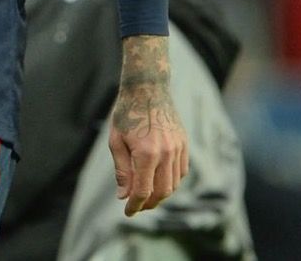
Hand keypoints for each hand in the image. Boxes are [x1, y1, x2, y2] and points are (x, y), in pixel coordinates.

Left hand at [109, 36, 188, 215]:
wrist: (147, 89)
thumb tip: (123, 196)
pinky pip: (181, 171)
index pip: (143, 191)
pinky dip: (171, 181)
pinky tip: (159, 180)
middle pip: (161, 192)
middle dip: (148, 203)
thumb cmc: (126, 113)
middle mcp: (166, 154)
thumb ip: (122, 170)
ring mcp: (179, 149)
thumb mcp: (116, 141)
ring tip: (146, 195)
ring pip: (173, 184)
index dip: (135, 205)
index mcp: (146, 153)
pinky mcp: (185, 144)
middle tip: (136, 206)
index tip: (127, 212)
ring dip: (161, 194)